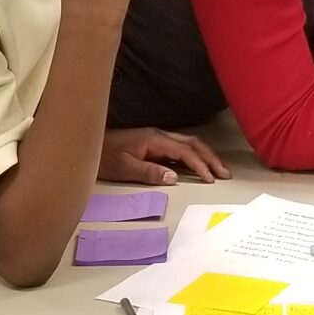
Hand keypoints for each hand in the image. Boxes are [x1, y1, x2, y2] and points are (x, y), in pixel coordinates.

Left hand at [101, 126, 230, 186]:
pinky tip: (198, 166)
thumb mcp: (124, 168)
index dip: (200, 164)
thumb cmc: (104, 157)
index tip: (211, 179)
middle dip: (210, 157)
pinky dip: (194, 156)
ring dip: (204, 155)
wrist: (88, 144)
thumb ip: (149, 172)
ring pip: (188, 143)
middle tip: (225, 174)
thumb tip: (174, 177)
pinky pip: (179, 148)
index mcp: (154, 139)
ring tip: (218, 170)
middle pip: (192, 143)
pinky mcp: (153, 144)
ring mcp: (157, 138)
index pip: (185, 151)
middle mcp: (159, 135)